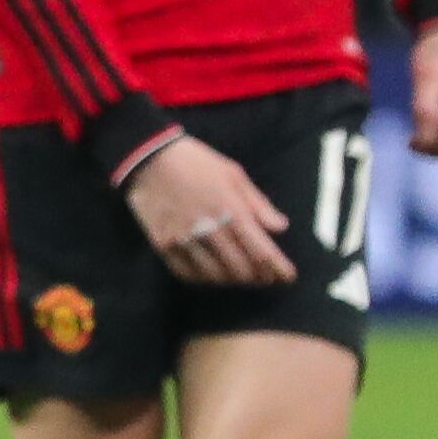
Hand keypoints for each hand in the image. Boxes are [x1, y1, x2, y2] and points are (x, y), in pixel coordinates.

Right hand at [122, 133, 293, 285]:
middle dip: (258, 277)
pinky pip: (188, 274)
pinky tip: (211, 274)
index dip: (279, 269)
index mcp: (231, 211)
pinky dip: (205, 279)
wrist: (149, 159)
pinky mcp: (163, 245)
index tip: (288, 277)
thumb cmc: (197, 163)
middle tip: (264, 276)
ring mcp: (184, 241)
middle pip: (241, 270)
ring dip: (233, 280)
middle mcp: (210, 230)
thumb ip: (258, 204)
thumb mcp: (234, 174)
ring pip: (216, 276)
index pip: (262, 251)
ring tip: (240, 275)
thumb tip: (279, 227)